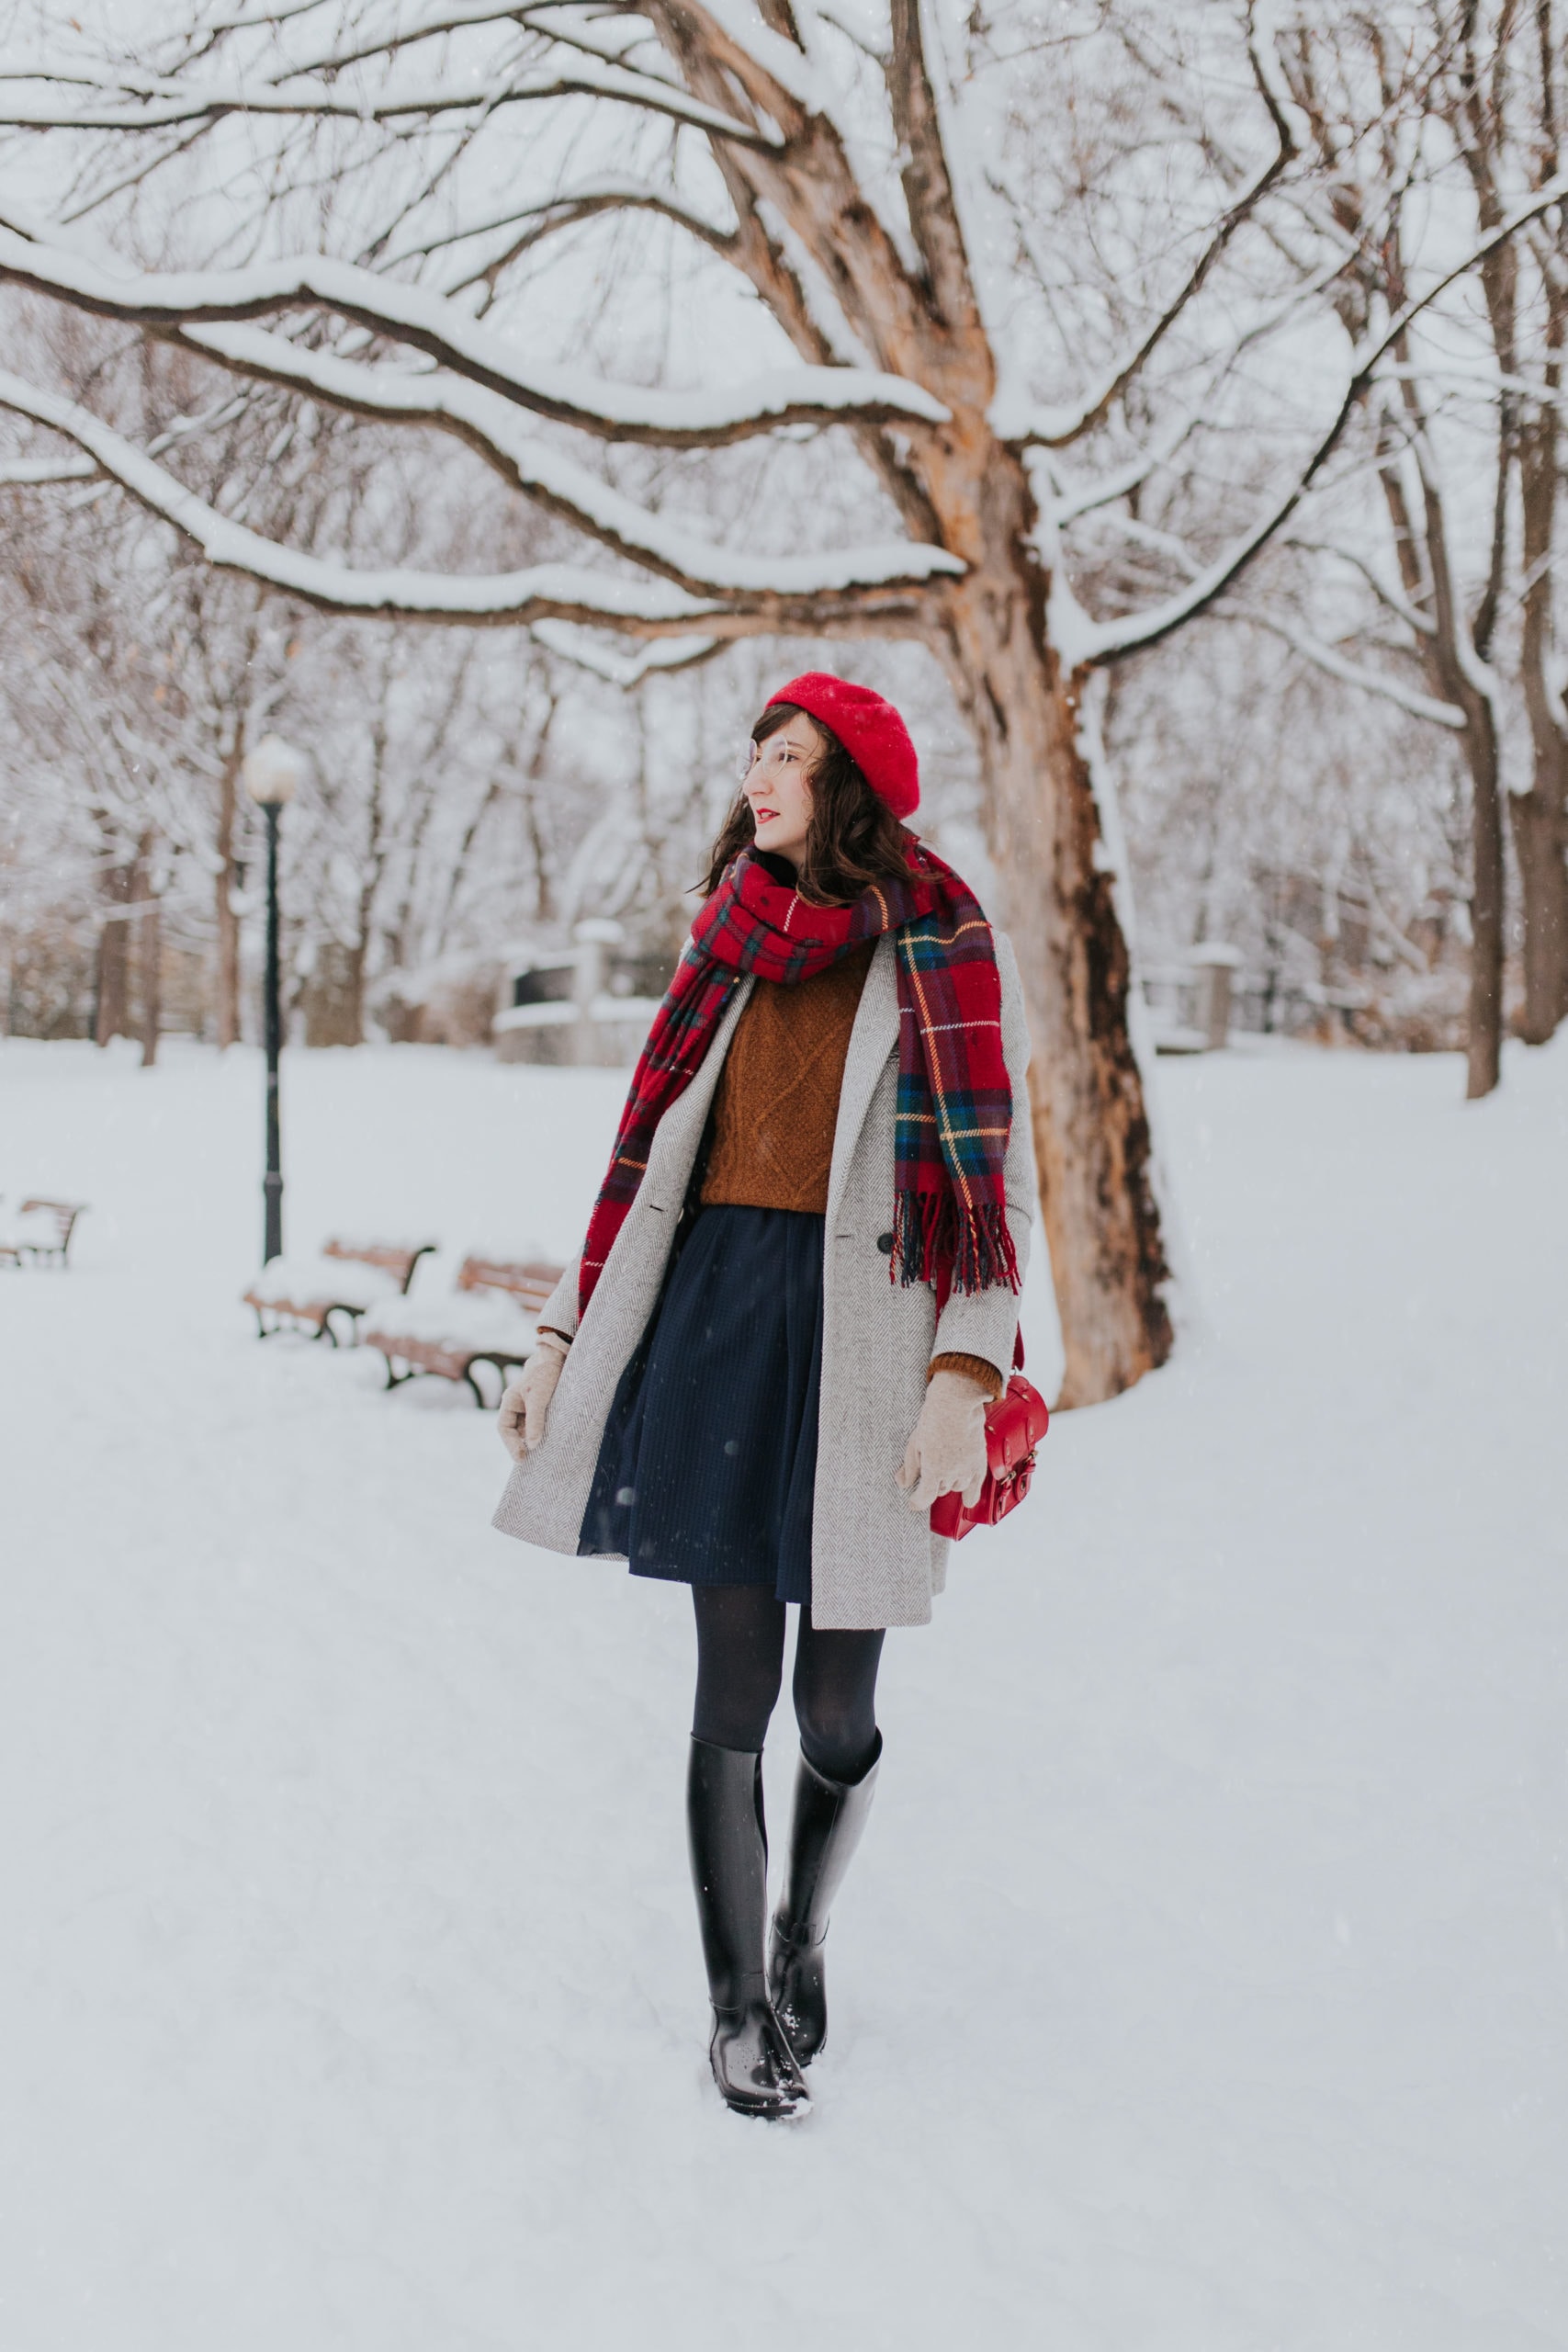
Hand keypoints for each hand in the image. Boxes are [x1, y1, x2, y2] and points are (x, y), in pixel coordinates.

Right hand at [498, 1332, 569, 1460]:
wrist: (559, 1356)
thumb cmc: (545, 1374)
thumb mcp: (539, 1398)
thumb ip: (535, 1421)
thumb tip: (533, 1445)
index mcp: (510, 1401)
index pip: (504, 1428)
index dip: (511, 1444)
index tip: (521, 1457)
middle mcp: (517, 1405)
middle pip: (514, 1430)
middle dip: (520, 1445)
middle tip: (528, 1461)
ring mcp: (529, 1406)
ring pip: (526, 1428)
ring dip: (531, 1440)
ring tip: (539, 1454)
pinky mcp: (542, 1406)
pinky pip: (538, 1423)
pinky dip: (540, 1433)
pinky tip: (548, 1442)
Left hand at [895, 1369, 988, 1512]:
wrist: (956, 1404)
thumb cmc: (933, 1420)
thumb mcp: (914, 1444)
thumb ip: (909, 1468)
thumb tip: (903, 1483)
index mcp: (934, 1470)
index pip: (925, 1497)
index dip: (917, 1502)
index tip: (913, 1503)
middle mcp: (952, 1473)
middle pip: (941, 1490)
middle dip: (933, 1484)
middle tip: (930, 1472)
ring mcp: (967, 1468)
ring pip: (957, 1487)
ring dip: (949, 1483)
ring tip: (945, 1472)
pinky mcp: (979, 1461)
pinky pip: (976, 1486)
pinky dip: (971, 1494)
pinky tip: (967, 1500)